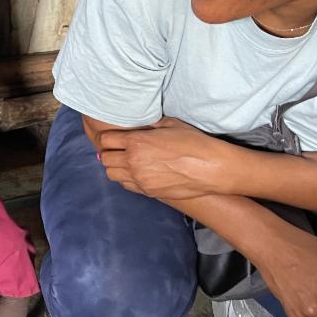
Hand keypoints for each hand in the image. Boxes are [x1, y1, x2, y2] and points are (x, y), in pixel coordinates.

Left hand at [99, 118, 232, 199]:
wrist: (212, 168)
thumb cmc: (194, 142)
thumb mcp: (169, 124)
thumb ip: (149, 125)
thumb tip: (140, 124)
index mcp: (136, 141)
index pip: (105, 140)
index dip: (109, 137)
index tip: (116, 137)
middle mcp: (133, 161)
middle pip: (104, 158)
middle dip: (110, 152)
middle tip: (120, 149)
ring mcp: (140, 179)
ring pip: (111, 174)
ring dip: (116, 167)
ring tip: (127, 161)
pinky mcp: (148, 192)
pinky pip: (126, 185)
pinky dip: (127, 178)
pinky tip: (138, 172)